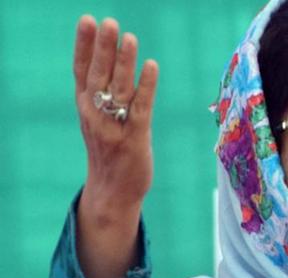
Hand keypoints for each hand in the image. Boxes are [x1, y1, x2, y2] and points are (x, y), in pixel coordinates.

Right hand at [75, 15, 157, 212]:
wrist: (112, 192)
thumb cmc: (108, 153)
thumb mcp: (97, 122)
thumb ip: (100, 97)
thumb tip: (108, 64)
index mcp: (86, 108)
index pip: (82, 70)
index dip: (84, 45)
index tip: (87, 20)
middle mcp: (96, 114)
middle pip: (99, 75)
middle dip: (103, 48)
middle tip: (109, 22)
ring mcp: (114, 127)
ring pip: (119, 89)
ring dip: (125, 63)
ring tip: (130, 38)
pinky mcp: (134, 138)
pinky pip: (140, 108)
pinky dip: (146, 87)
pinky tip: (151, 67)